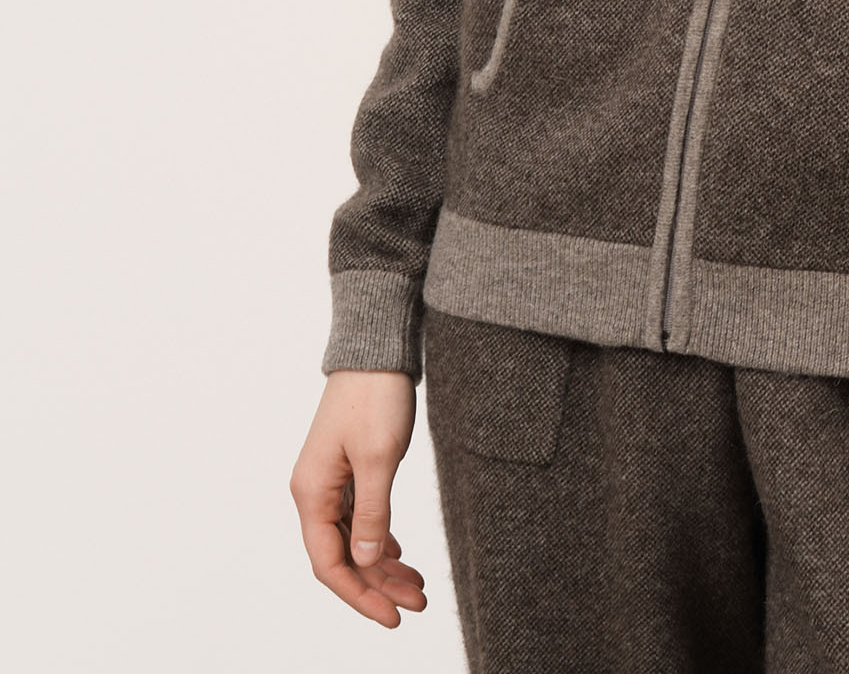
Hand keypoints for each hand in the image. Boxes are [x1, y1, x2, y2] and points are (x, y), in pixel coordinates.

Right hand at [290, 369, 427, 627]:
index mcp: (312, 492)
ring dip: (383, 565)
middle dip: (378, 585)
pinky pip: (359, 518)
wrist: (377, 349)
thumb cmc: (375, 396)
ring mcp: (330, 480)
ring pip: (353, 539)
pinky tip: (401, 554)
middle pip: (342, 556)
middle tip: (418, 604)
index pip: (330, 564)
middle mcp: (314, 491)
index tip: (393, 618)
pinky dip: (381, 539)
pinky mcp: (347, 469)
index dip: (360, 596)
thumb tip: (366, 562)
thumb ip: (373, 514)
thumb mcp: (379, 458)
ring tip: (418, 586)